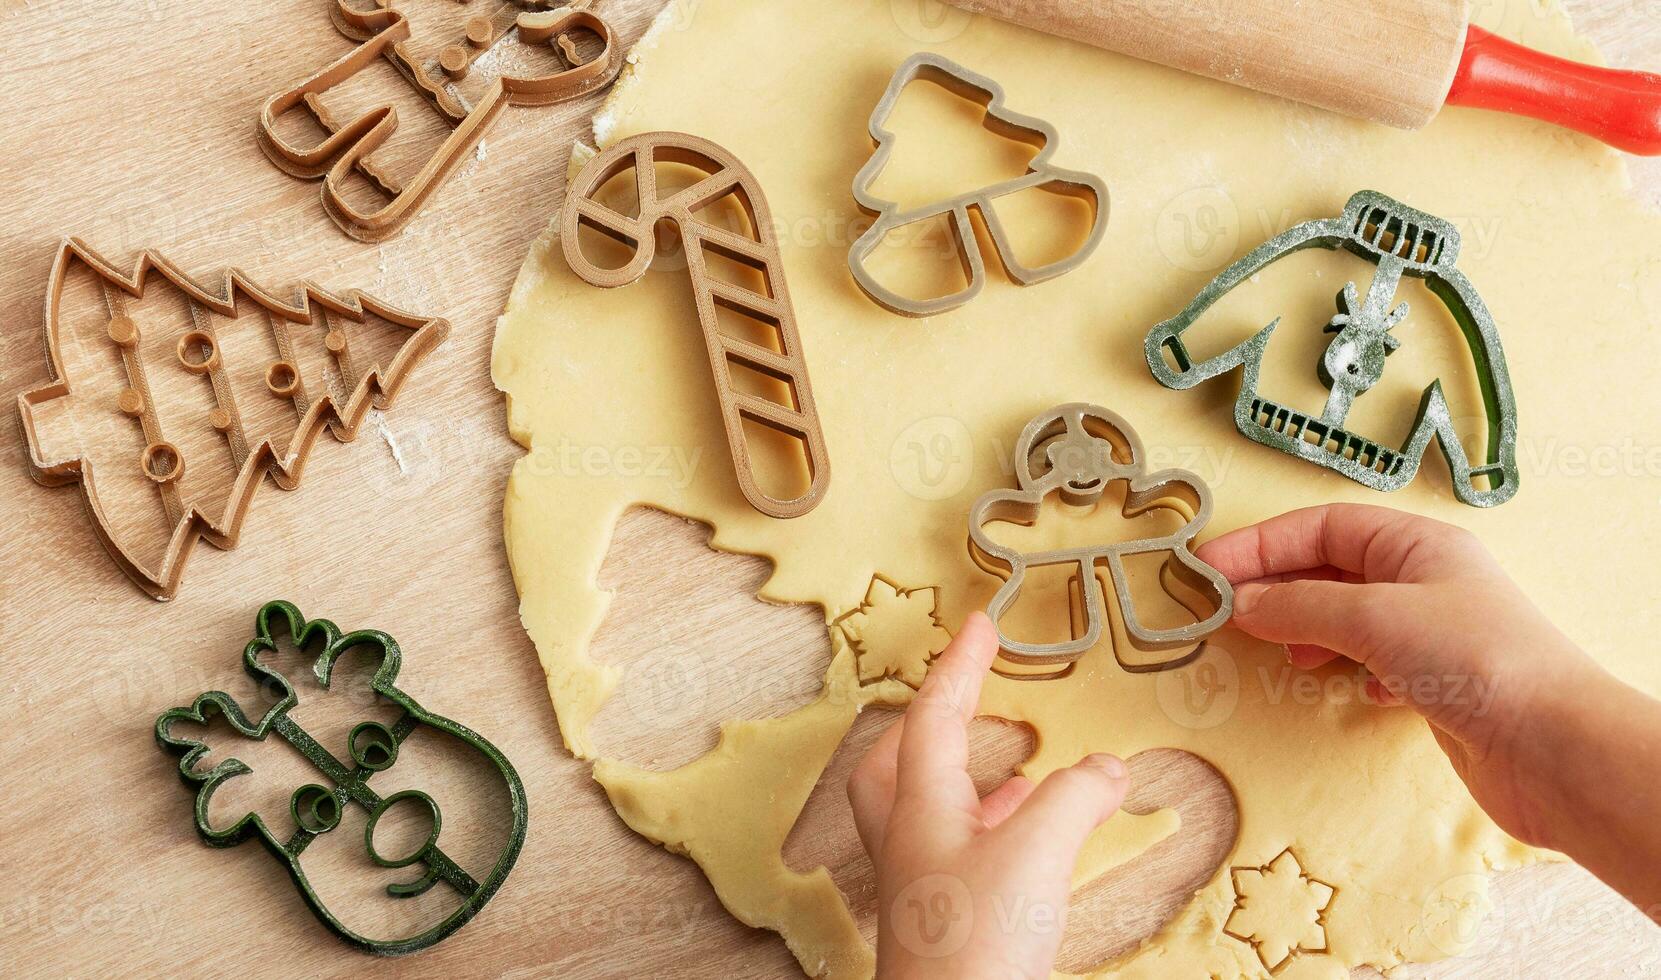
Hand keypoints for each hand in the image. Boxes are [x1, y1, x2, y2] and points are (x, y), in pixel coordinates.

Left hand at [848, 613, 1128, 978]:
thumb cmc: (975, 948)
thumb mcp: (1036, 852)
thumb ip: (1074, 797)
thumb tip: (1105, 767)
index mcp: (918, 806)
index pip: (934, 714)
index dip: (959, 663)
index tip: (980, 623)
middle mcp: (910, 840)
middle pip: (898, 760)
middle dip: (929, 719)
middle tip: (962, 692)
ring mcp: (923, 885)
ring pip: (929, 808)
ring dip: (966, 775)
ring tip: (1016, 761)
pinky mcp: (946, 923)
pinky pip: (961, 853)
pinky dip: (994, 828)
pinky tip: (1031, 839)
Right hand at [1194, 503, 1601, 848]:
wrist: (1553, 748)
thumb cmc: (1471, 660)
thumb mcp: (1371, 618)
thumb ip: (1298, 607)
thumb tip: (1242, 604)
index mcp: (1417, 544)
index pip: (1323, 526)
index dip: (1262, 544)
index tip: (1208, 568)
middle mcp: (1427, 580)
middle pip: (1332, 569)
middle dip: (1278, 588)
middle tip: (1227, 612)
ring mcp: (1434, 633)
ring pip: (1350, 618)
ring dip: (1308, 630)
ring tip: (1283, 652)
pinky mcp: (1440, 684)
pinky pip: (1374, 662)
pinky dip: (1348, 670)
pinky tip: (1344, 687)